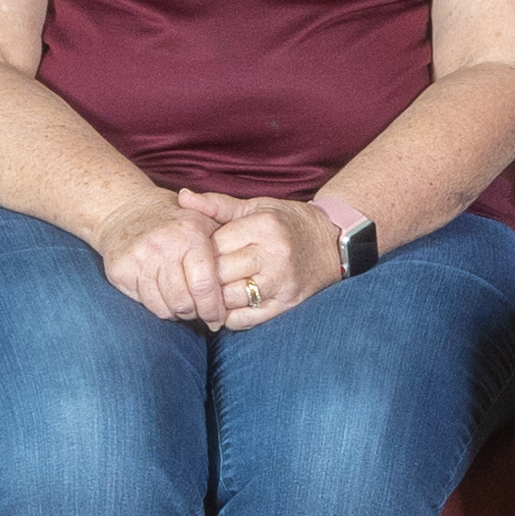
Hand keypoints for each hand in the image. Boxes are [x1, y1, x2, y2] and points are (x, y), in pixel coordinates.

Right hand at [93, 194, 233, 326]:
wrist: (126, 210)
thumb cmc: (175, 221)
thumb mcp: (204, 220)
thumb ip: (227, 244)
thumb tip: (248, 280)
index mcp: (190, 235)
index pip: (204, 285)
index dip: (214, 308)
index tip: (218, 317)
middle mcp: (163, 246)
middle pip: (184, 301)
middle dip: (197, 314)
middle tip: (202, 315)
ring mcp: (139, 259)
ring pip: (164, 307)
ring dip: (179, 313)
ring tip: (186, 307)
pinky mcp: (121, 271)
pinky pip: (146, 304)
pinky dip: (160, 308)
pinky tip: (167, 299)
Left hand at [182, 189, 336, 326]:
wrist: (333, 243)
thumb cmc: (288, 223)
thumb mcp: (256, 207)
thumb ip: (217, 205)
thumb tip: (182, 196)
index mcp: (264, 226)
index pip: (215, 244)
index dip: (200, 250)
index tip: (198, 252)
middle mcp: (273, 255)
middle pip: (219, 273)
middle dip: (203, 277)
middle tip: (195, 277)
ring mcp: (281, 283)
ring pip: (229, 299)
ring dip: (213, 299)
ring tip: (207, 293)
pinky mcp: (286, 304)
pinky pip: (245, 319)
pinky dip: (229, 317)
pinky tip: (225, 307)